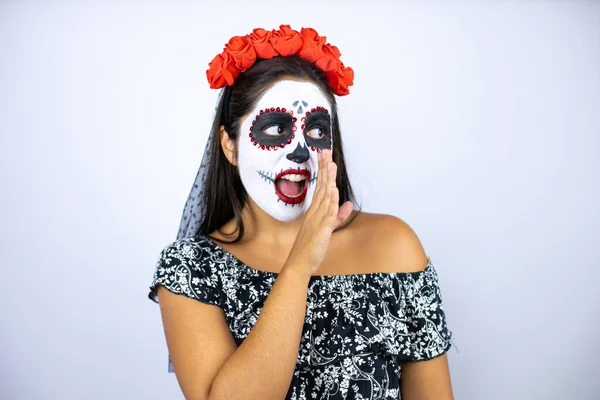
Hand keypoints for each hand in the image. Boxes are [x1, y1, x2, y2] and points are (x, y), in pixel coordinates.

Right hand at [284, 149, 353, 276]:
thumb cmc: (310, 247)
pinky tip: (333, 189)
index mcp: (316, 211)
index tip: (324, 156)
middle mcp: (315, 211)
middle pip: (321, 185)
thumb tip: (349, 204)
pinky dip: (331, 201)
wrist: (299, 263)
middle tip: (324, 150)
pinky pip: (328, 213)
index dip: (323, 171)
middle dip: (324, 167)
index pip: (321, 186)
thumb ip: (338, 216)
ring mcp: (317, 219)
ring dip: (328, 179)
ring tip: (330, 162)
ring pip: (325, 195)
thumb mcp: (328, 228)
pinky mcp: (322, 229)